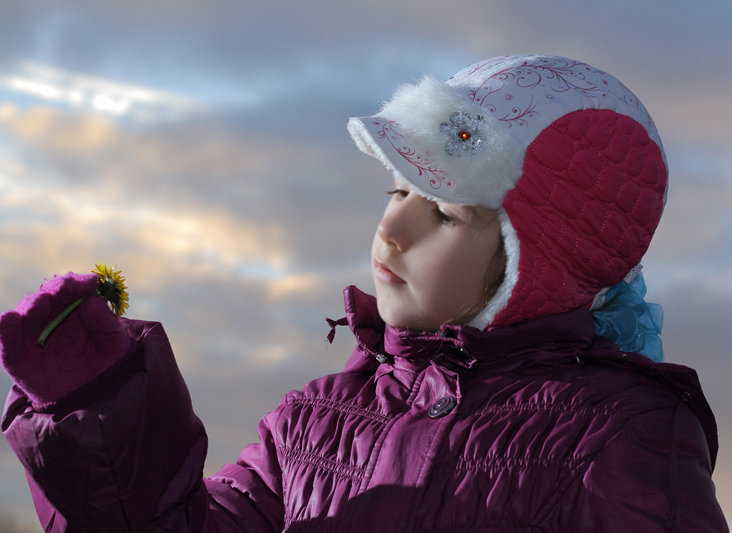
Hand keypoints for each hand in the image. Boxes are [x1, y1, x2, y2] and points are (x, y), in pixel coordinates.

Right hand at [0, 272, 130, 405]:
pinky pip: (5, 342)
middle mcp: (49, 319)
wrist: (92, 396)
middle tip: (64, 288)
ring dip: (32, 304)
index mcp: (73, 310)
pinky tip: (10, 319)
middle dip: (55, 289)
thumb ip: (105, 321)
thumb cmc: (104, 364)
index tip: (90, 282)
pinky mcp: (17, 358)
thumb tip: (91, 300)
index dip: (76, 282)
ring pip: (23, 313)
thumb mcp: (114, 342)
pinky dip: (4, 330)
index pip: (69, 288)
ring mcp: (31, 337)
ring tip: (42, 303)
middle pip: (45, 296)